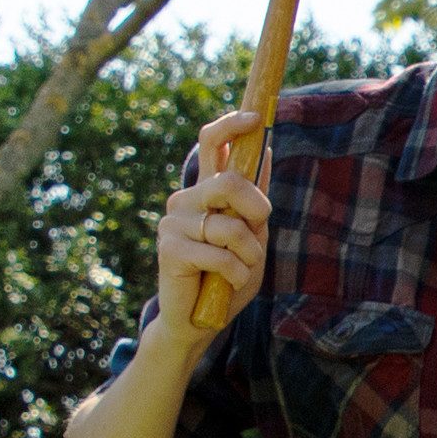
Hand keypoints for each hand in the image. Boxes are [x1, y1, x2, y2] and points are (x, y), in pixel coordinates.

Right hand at [153, 109, 272, 343]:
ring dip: (248, 254)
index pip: (212, 143)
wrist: (201, 320)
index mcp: (207, 191)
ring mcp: (175, 221)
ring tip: (239, 270)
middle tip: (258, 228)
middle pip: (229, 181)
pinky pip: (221, 255)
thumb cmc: (228, 278)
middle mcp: (187, 199)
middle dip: (256, 207)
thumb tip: (266, 149)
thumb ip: (255, 201)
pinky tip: (225, 283)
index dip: (231, 125)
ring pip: (231, 225)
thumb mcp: (252, 236)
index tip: (255, 116)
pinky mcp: (170, 248)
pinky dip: (236, 273)